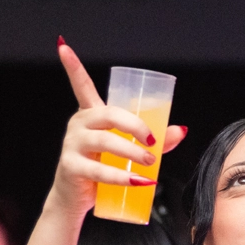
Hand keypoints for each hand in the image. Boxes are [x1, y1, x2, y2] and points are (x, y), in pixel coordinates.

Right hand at [47, 40, 188, 216]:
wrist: (76, 199)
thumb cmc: (102, 170)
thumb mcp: (127, 151)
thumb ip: (153, 139)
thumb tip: (180, 131)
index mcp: (91, 114)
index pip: (81, 85)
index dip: (72, 65)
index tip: (64, 46)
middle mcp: (78, 125)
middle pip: (109, 115)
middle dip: (136, 126)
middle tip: (153, 142)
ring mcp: (72, 145)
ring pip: (105, 141)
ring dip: (132, 152)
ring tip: (150, 163)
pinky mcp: (71, 167)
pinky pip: (99, 170)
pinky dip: (122, 177)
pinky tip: (138, 182)